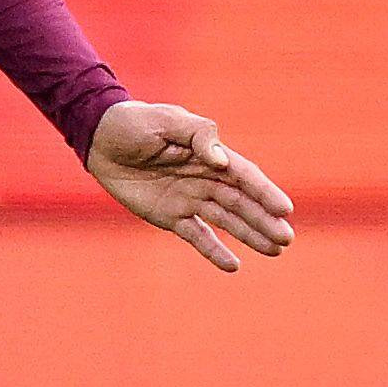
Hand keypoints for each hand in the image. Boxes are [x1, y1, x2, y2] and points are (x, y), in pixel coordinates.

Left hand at [87, 100, 294, 271]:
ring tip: (275, 251)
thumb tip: (222, 160)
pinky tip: (233, 266)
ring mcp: (189, 199)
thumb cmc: (136, 123)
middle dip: (265, 220)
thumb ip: (198, 135)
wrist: (100, 137)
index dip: (265, 192)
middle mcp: (205, 179)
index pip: (245, 177)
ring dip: (250, 236)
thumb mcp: (167, 120)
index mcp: (210, 155)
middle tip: (286, 239)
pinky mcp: (169, 215)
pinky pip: (196, 236)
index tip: (285, 210)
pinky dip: (214, 250)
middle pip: (241, 203)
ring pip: (226, 221)